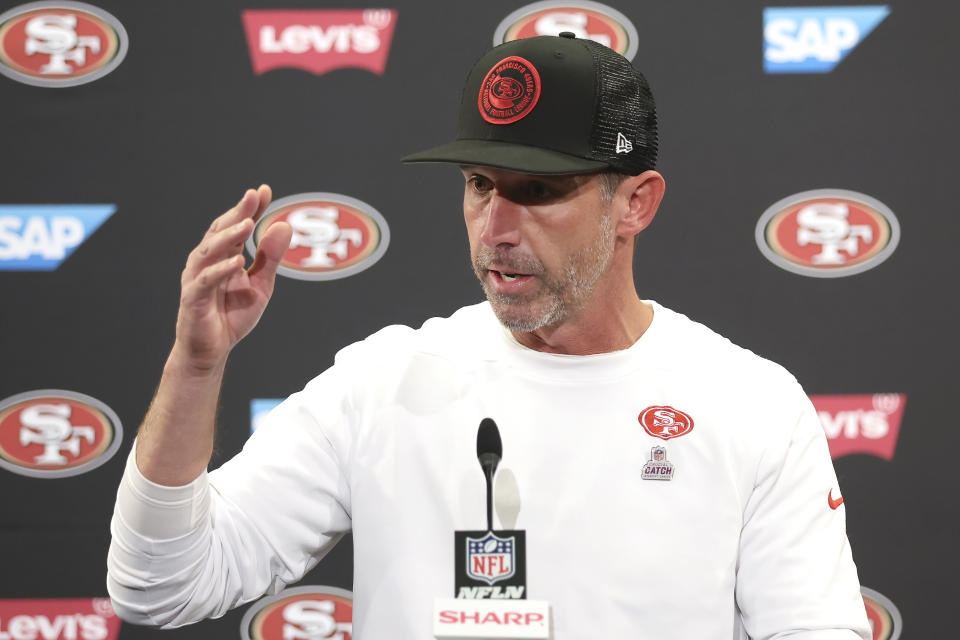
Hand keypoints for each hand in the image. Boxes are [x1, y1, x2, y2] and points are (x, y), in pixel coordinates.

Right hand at [172, 185, 292, 372]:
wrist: (212, 350)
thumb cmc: (232, 315)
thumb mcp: (261, 285)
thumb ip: (270, 257)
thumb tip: (284, 225)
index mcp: (223, 255)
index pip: (236, 226)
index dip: (249, 208)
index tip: (264, 190)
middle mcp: (206, 261)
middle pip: (220, 231)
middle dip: (238, 212)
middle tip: (253, 195)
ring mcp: (197, 278)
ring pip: (210, 251)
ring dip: (229, 236)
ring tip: (248, 223)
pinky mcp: (193, 298)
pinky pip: (205, 280)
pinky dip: (220, 270)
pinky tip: (237, 261)